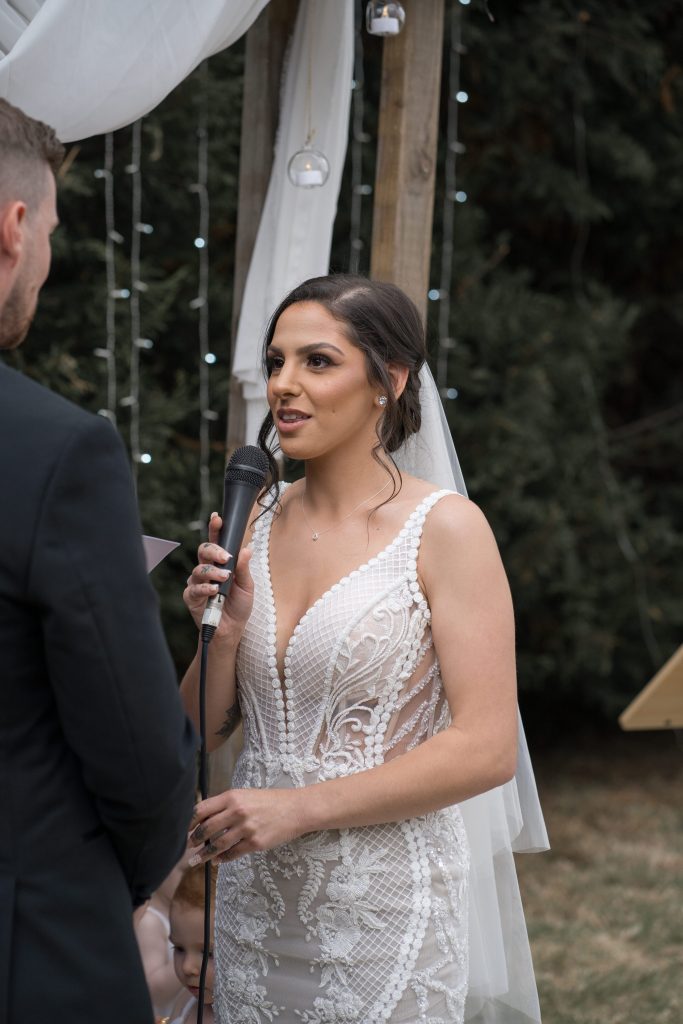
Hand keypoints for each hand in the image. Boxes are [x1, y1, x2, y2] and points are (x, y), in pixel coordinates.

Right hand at [183, 512, 253, 639]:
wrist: (231, 630)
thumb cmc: (238, 606)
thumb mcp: (247, 586)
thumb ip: (244, 568)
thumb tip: (246, 549)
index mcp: (220, 564)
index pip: (216, 543)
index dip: (215, 529)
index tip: (217, 518)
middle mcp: (206, 570)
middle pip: (203, 551)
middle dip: (214, 550)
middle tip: (226, 557)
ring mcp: (197, 583)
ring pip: (199, 569)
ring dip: (213, 572)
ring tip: (225, 578)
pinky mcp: (191, 597)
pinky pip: (194, 588)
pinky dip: (205, 587)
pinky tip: (214, 590)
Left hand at [187, 788, 306, 863]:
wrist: (296, 809)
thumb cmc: (270, 801)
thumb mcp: (246, 795)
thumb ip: (226, 805)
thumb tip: (205, 819)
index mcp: (233, 797)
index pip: (202, 809)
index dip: (190, 822)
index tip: (184, 830)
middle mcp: (237, 811)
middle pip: (207, 829)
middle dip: (194, 840)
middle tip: (188, 847)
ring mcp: (246, 828)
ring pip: (217, 844)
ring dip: (204, 854)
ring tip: (196, 860)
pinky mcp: (255, 843)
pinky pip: (233, 854)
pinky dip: (222, 859)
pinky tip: (218, 860)